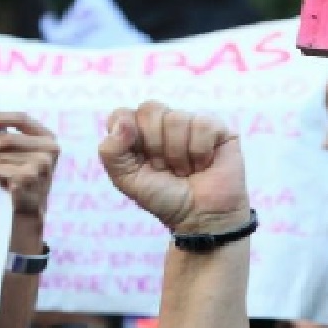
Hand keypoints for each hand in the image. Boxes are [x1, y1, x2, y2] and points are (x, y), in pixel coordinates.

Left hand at [0, 112, 59, 220]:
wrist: (31, 207)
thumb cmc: (22, 175)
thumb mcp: (24, 151)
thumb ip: (12, 135)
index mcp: (48, 137)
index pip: (21, 118)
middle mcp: (50, 149)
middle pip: (7, 139)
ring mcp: (42, 164)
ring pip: (1, 156)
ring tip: (4, 176)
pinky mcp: (30, 179)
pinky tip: (6, 185)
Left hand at [98, 101, 249, 233]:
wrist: (200, 217)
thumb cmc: (164, 198)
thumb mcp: (126, 180)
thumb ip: (111, 152)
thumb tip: (123, 122)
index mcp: (137, 132)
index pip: (122, 114)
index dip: (129, 138)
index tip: (140, 162)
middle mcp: (162, 123)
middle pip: (150, 110)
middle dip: (155, 147)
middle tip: (165, 168)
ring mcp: (190, 123)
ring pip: (176, 118)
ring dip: (179, 154)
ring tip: (185, 170)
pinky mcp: (216, 128)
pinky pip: (202, 125)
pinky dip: (200, 152)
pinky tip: (203, 164)